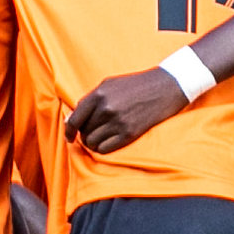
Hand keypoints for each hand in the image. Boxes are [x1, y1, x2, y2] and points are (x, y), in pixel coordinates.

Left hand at [64, 66, 189, 154]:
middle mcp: (107, 109)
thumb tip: (70, 120)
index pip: (75, 119)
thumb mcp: (109, 84)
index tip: (69, 136)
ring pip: (93, 142)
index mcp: (99, 94)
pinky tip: (108, 142)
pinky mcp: (129, 133)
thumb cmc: (135, 85)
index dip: (69, 130)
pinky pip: (105, 149)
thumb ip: (89, 100)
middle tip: (93, 133)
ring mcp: (118, 122)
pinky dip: (103, 148)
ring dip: (93, 143)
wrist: (164, 87)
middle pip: (84, 132)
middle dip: (85, 135)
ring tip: (101, 138)